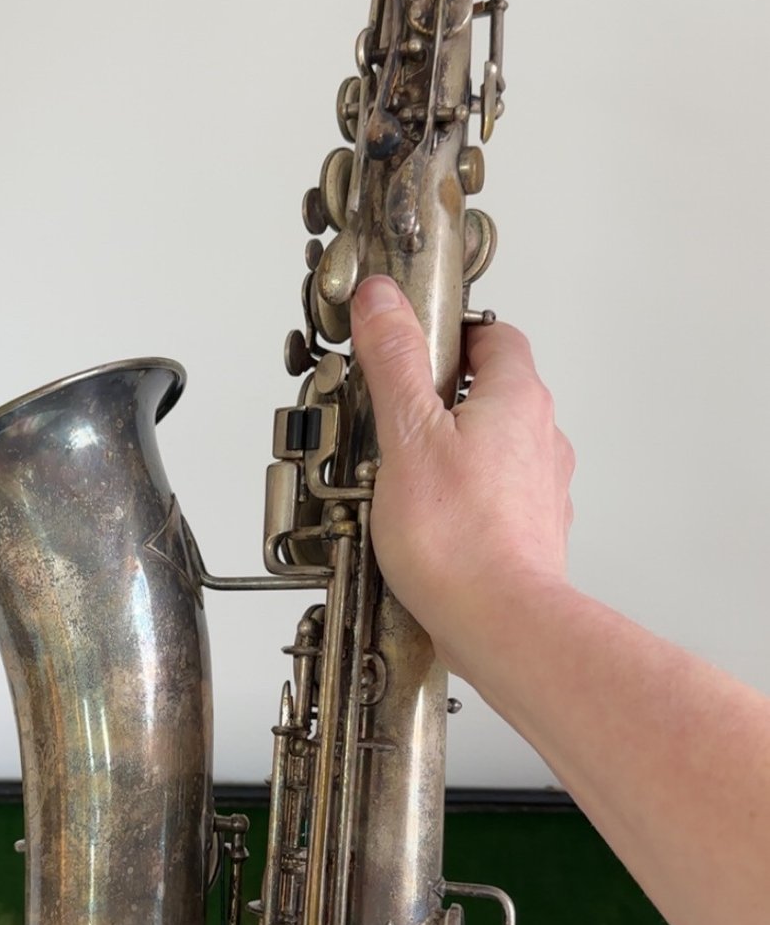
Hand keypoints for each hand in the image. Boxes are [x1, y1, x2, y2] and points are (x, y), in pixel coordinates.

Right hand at [350, 275, 575, 681]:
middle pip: (494, 391)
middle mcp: (540, 438)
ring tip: (401, 474)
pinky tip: (426, 523)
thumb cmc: (460, 539)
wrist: (502, 624)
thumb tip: (384, 300)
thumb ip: (396, 360)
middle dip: (444, 396)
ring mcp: (541, 488)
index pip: (495, 335)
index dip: (452, 333)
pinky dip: (464, 499)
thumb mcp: (408, 433)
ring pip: (495, 448)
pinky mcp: (531, 533)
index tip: (411, 343)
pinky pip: (496, 498)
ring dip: (454, 451)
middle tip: (394, 412)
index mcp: (517, 398)